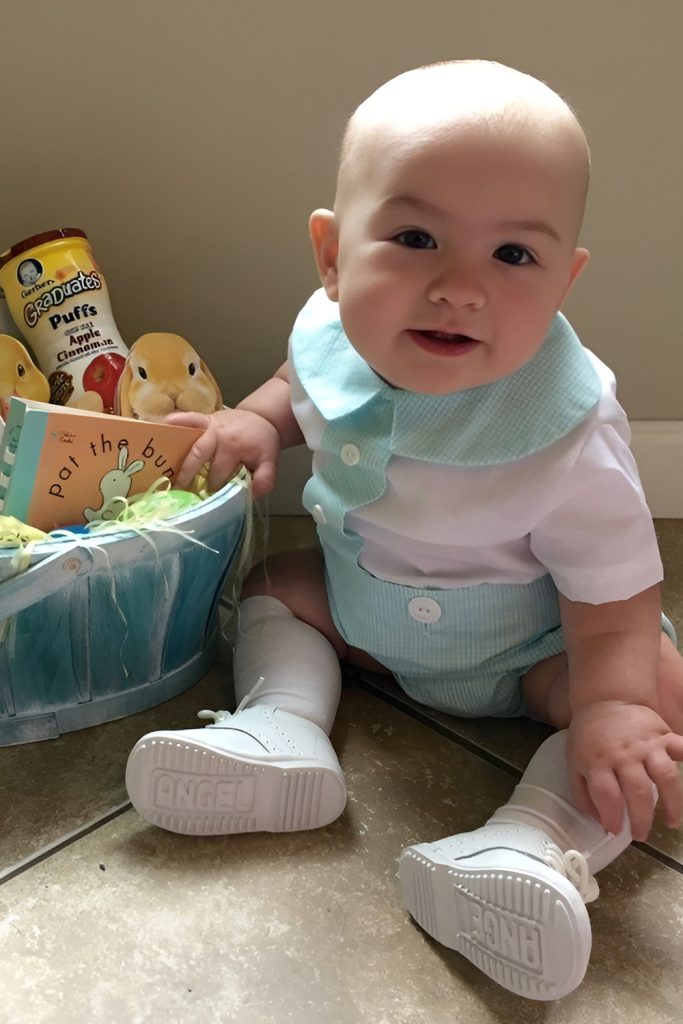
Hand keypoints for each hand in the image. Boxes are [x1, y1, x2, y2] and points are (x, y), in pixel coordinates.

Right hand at [165, 408, 280, 496]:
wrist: (263, 417)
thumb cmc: (263, 443)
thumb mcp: (270, 462)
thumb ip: (264, 480)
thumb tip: (248, 495)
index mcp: (234, 446)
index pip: (218, 473)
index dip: (214, 487)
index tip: (208, 497)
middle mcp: (219, 434)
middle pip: (199, 456)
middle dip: (189, 475)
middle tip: (180, 490)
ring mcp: (210, 424)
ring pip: (190, 439)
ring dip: (176, 453)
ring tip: (163, 468)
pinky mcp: (205, 418)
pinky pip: (188, 417)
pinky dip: (174, 421)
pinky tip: (160, 427)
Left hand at [567, 700, 682, 840]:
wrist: (605, 700)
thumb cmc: (589, 736)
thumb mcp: (574, 763)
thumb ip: (584, 793)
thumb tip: (600, 822)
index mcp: (598, 761)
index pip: (607, 795)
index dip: (612, 817)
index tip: (616, 831)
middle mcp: (624, 755)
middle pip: (638, 791)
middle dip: (642, 820)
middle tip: (641, 835)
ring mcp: (646, 745)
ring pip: (665, 777)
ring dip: (672, 803)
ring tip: (670, 822)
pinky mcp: (663, 736)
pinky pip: (681, 747)